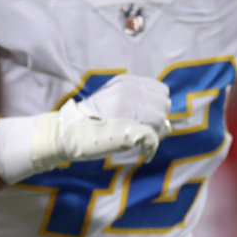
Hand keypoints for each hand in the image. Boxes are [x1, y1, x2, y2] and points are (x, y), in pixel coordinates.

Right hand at [41, 74, 170, 168]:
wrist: (68, 133)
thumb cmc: (93, 122)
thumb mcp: (116, 104)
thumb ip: (142, 108)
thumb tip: (168, 126)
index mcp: (127, 82)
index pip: (161, 91)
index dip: (156, 107)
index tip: (143, 118)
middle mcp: (129, 91)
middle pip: (164, 106)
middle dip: (157, 120)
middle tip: (141, 131)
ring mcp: (127, 108)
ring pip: (160, 121)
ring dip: (154, 134)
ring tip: (138, 140)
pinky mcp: (127, 127)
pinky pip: (153, 138)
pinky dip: (151, 149)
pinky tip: (143, 153)